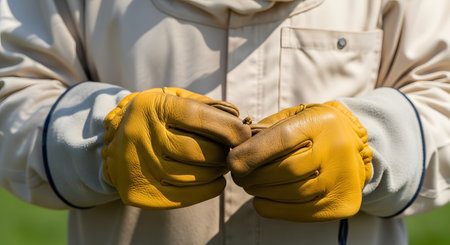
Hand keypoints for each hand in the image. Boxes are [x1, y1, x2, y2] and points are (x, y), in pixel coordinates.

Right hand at [102, 87, 250, 208]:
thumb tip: (237, 118)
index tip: (243, 134)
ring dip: (217, 172)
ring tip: (221, 164)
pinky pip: (184, 196)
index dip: (227, 127)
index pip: (197, 117)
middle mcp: (140, 136)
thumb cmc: (155, 117)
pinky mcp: (140, 192)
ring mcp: (138, 167)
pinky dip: (208, 189)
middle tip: (232, 150)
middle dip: (224, 152)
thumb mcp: (174, 99)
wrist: (114, 141)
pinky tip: (215, 181)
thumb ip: (206, 105)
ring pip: (194, 176)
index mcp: (151, 108)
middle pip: (198, 151)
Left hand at [228, 102, 372, 221]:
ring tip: (250, 184)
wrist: (354, 146)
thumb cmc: (313, 129)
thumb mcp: (294, 117)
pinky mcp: (342, 204)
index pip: (282, 139)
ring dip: (260, 192)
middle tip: (238, 175)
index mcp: (322, 122)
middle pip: (285, 170)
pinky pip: (298, 212)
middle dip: (253, 175)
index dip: (251, 153)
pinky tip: (261, 198)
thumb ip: (265, 130)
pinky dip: (272, 207)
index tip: (232, 161)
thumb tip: (235, 150)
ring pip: (290, 193)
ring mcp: (342, 179)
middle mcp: (338, 150)